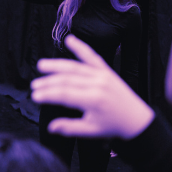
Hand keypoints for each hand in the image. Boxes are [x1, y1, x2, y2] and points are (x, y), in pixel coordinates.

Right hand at [31, 35, 153, 138]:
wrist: (137, 120)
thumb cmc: (113, 126)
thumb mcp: (91, 131)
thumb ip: (70, 128)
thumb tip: (51, 127)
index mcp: (94, 100)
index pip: (65, 95)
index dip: (48, 95)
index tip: (35, 96)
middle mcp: (98, 84)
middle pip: (67, 80)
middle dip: (48, 82)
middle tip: (34, 85)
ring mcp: (103, 75)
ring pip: (76, 67)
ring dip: (57, 65)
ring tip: (42, 65)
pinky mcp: (107, 71)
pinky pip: (92, 57)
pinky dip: (81, 48)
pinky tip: (70, 40)